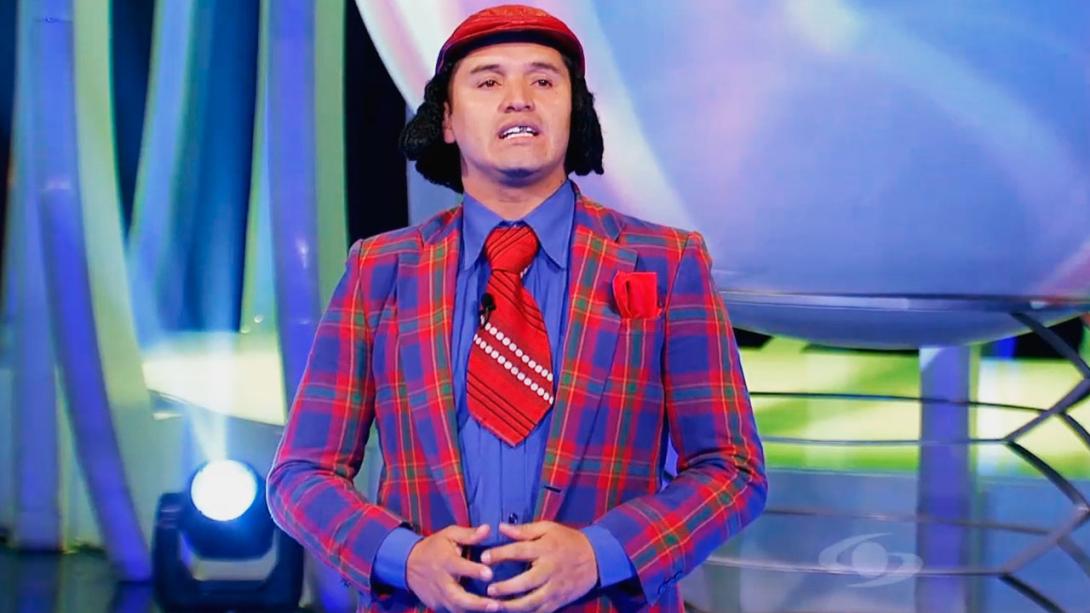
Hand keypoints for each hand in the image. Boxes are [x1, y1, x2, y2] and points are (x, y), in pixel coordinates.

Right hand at [406, 524, 502, 612]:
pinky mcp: (436, 605)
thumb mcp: (449, 535)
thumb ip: (469, 535)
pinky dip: (466, 612)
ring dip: (475, 610)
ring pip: (456, 608)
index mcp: (446, 562)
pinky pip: (452, 611)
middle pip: (457, 597)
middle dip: (477, 603)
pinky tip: (482, 611)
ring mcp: (438, 596)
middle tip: (496, 605)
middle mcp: (441, 582)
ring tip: (495, 610)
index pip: (459, 567)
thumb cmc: (434, 547)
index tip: (489, 574)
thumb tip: (488, 529)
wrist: (408, 564)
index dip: (474, 571)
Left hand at [481, 522, 597, 611]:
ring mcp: (555, 588)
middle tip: (488, 589)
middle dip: (505, 587)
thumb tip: (501, 528)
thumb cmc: (568, 540)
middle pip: (525, 581)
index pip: (519, 551)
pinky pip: (541, 611)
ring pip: (532, 601)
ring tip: (496, 606)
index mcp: (545, 549)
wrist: (596, 558)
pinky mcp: (559, 600)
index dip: (500, 554)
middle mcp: (550, 570)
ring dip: (512, 606)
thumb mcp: (548, 528)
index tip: (483, 558)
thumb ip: (524, 530)